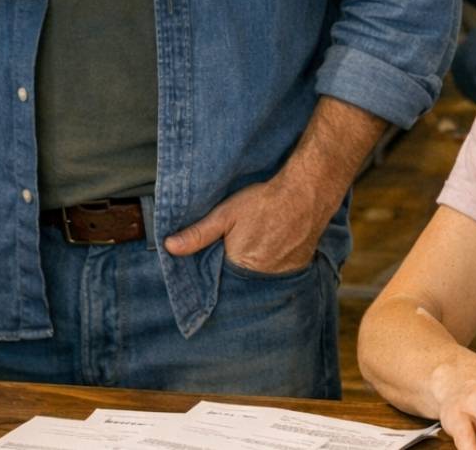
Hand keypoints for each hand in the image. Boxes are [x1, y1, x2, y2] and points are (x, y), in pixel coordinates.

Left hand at [163, 176, 323, 272]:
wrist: (306, 193)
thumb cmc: (264, 202)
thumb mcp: (226, 214)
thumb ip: (198, 233)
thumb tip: (169, 247)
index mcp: (238, 268)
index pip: (218, 282)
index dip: (214, 271)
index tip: (213, 260)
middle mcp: (260, 279)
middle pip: (239, 282)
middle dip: (233, 273)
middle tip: (235, 252)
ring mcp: (281, 277)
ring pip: (259, 280)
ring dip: (254, 271)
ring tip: (254, 251)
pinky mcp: (297, 269)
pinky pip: (278, 276)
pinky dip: (273, 267)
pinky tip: (272, 250)